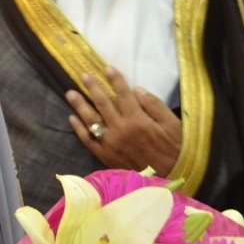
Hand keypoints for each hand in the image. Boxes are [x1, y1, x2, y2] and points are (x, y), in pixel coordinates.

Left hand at [65, 66, 181, 175]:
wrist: (169, 176)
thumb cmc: (173, 148)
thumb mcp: (171, 124)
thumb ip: (154, 105)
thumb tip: (136, 91)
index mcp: (138, 120)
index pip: (123, 95)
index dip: (115, 80)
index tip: (107, 68)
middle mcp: (121, 130)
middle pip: (103, 104)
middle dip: (93, 88)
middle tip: (83, 75)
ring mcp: (111, 144)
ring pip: (91, 121)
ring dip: (80, 105)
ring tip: (70, 93)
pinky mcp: (106, 156)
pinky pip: (88, 140)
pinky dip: (79, 129)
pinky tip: (72, 118)